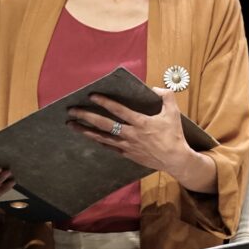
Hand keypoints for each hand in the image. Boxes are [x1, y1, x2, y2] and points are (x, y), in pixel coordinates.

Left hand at [68, 88, 194, 175]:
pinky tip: (91, 137)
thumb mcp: (174, 113)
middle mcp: (130, 134)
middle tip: (72, 111)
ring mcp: (127, 145)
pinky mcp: (128, 154)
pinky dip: (99, 141)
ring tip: (72, 125)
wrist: (175, 159)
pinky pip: (110, 147)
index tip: (92, 96)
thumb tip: (155, 88)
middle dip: (86, 116)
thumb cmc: (174, 136)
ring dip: (86, 131)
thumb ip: (166, 96)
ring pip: (102, 137)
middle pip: (104, 124)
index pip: (118, 110)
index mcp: (141, 122)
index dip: (105, 102)